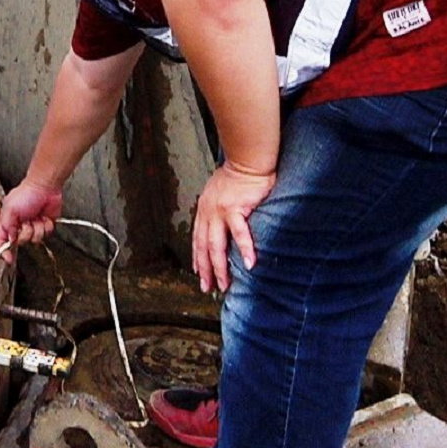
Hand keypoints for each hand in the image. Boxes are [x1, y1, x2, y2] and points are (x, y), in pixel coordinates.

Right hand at [0, 179, 63, 261]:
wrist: (45, 187)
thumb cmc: (27, 193)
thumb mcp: (10, 208)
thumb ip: (7, 226)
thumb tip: (9, 239)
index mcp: (9, 221)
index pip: (3, 239)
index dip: (4, 250)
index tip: (8, 258)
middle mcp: (20, 225)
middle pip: (21, 241)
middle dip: (26, 233)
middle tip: (27, 222)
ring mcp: (33, 225)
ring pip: (35, 239)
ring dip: (37, 228)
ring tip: (36, 217)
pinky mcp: (45, 225)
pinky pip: (46, 234)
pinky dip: (46, 226)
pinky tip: (44, 217)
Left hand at [192, 161, 274, 293]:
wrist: (247, 160)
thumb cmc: (238, 175)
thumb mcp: (219, 193)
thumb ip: (218, 209)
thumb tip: (222, 224)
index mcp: (204, 210)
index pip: (198, 239)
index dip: (197, 257)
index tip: (198, 273)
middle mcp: (208, 213)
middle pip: (204, 247)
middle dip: (205, 270)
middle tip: (208, 287)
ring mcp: (220, 212)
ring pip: (217, 245)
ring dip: (220, 267)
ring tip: (225, 283)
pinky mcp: (235, 209)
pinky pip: (240, 233)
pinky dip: (244, 249)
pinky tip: (249, 264)